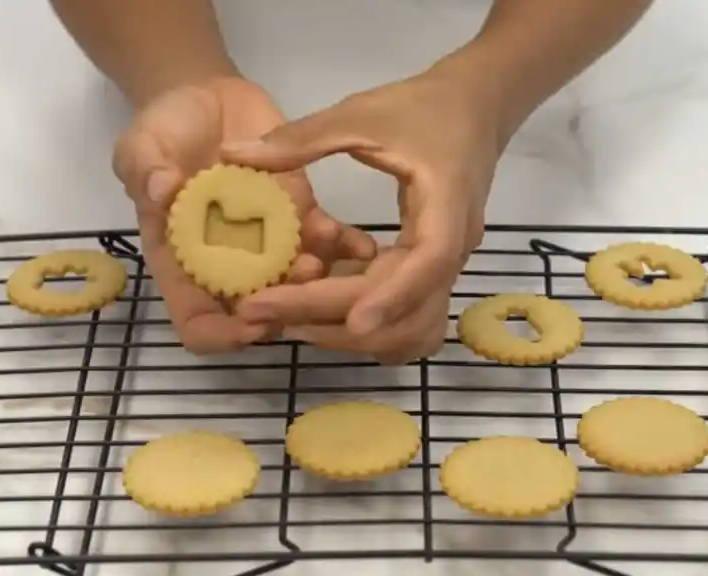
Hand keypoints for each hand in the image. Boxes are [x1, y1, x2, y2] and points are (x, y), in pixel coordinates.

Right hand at [112, 76, 376, 353]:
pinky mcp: (301, 216)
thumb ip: (145, 169)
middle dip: (282, 309)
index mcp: (184, 263)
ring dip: (316, 281)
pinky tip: (361, 245)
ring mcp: (270, 243)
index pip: (198, 321)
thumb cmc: (164, 131)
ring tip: (321, 256)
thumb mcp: (141, 145)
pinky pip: (327, 241)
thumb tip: (160, 191)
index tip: (248, 325)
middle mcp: (231, 264)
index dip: (219, 334)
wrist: (205, 99)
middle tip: (299, 284)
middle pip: (257, 311)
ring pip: (298, 282)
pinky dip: (345, 246)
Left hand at [223, 68, 501, 363]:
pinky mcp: (436, 272)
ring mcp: (450, 266)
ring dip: (359, 338)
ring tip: (292, 323)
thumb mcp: (360, 114)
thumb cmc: (421, 106)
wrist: (474, 106)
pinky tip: (328, 318)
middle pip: (411, 312)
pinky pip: (412, 321)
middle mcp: (455, 248)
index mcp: (446, 206)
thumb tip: (233, 154)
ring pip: (414, 329)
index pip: (427, 264)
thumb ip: (300, 139)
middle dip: (341, 322)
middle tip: (267, 314)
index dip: (392, 297)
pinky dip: (375, 330)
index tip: (352, 323)